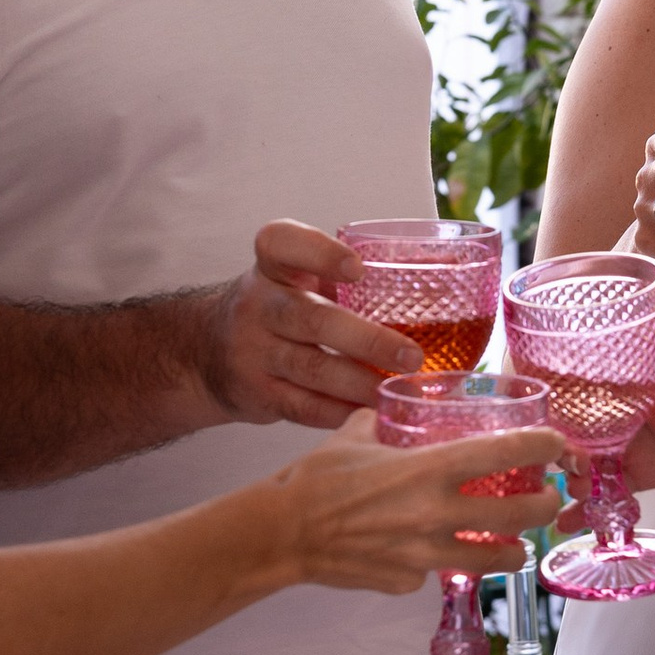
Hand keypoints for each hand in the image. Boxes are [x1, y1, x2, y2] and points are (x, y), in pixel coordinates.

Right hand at [200, 222, 422, 431]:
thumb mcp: (301, 278)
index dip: (319, 253)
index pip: (282, 243)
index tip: (358, 267)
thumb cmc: (283, 306)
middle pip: (310, 319)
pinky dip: (340, 411)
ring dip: (360, 383)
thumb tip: (445, 282)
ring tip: (399, 391)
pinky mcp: (255, 392)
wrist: (209, 349)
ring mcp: (252, 351)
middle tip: (412, 355)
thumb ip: (350, 278)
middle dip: (366, 339)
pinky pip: (302, 406)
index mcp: (273, 265)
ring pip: (311, 369)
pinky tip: (370, 411)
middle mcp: (258, 304)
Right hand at [275, 420, 563, 593]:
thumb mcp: (355, 435)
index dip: (543, 447)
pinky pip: (435, 572)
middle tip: (548, 499)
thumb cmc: (314, 480)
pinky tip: (424, 552)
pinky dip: (437, 562)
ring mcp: (425, 554)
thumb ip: (383, 421)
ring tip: (518, 544)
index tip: (557, 444)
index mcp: (429, 468)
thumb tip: (390, 410)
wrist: (281, 532)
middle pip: (520, 516)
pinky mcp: (407, 581)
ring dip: (513, 550)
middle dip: (545, 507)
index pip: (507, 453)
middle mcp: (437, 513)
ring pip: (493, 558)